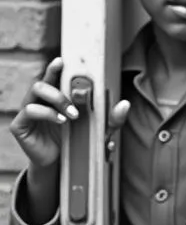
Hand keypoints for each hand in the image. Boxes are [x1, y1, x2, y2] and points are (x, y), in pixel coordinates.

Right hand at [10, 57, 129, 222]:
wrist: (59, 164)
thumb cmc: (77, 141)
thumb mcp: (99, 130)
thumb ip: (111, 119)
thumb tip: (125, 104)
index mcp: (56, 96)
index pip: (54, 76)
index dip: (56, 67)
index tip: (63, 61)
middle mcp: (41, 100)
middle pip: (44, 81)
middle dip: (62, 89)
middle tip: (78, 105)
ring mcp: (29, 111)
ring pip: (36, 90)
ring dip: (57, 100)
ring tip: (72, 116)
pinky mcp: (20, 125)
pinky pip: (29, 110)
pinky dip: (46, 113)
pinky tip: (60, 121)